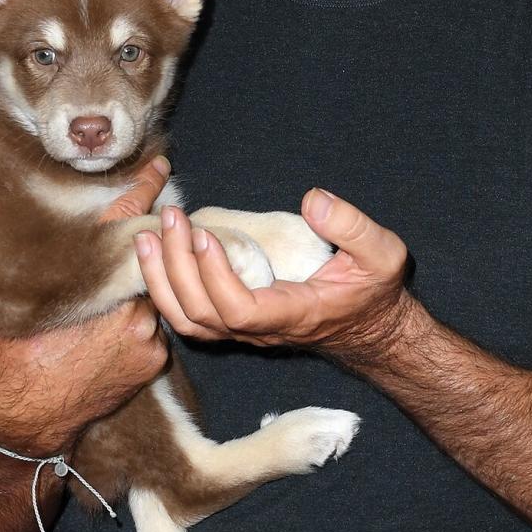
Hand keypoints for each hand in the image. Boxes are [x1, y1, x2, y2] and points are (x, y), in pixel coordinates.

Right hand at [0, 156, 172, 453]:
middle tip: (124, 253)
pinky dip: (139, 328)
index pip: (129, 214)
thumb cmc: (3, 351)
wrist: (25, 419)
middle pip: (143, 259)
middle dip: (137, 252)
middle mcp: (124, 298)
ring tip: (103, 314)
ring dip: (134, 294)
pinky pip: (156, 329)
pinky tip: (109, 342)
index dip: (146, 185)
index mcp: (89, 273)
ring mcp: (145, 329)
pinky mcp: (155, 357)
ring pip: (149, 293)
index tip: (160, 164)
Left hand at [136, 187, 412, 364]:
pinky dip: (165, 289)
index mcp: (293, 314)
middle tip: (170, 219)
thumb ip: (353, 227)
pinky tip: (156, 256)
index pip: (240, 310)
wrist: (368, 327)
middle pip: (201, 315)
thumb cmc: (374, 290)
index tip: (205, 236)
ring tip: (147, 238)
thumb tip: (313, 200)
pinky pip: (189, 316)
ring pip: (188, 322)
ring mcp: (244, 330)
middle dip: (177, 268)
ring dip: (161, 282)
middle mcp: (261, 330)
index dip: (215, 277)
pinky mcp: (235, 322)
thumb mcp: (384, 255)